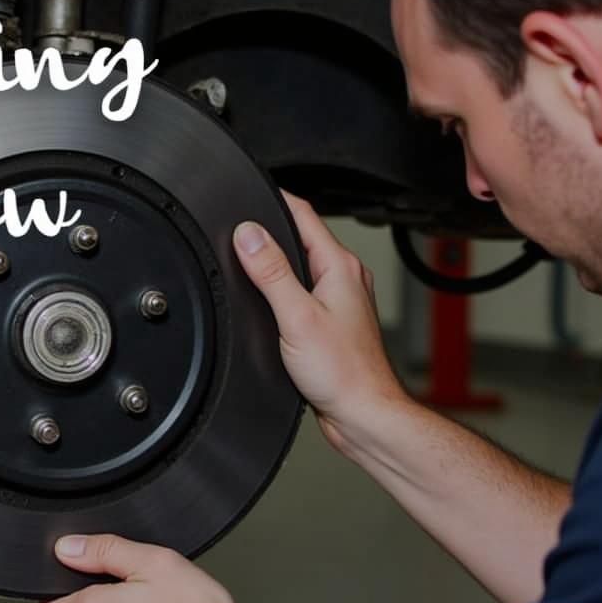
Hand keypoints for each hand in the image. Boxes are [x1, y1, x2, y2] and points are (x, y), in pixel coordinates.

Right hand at [233, 190, 408, 455]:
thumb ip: (271, 272)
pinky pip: (303, 291)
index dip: (273, 199)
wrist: (361, 413)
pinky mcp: (331, 322)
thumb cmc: (342, 372)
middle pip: (301, 238)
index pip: (302, 214)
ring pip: (302, 265)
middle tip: (240, 223)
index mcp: (339, 267)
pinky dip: (283, 288)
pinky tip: (269, 300)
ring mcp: (339, 300)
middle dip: (270, 228)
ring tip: (250, 256)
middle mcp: (343, 278)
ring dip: (277, 260)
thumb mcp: (296, 316)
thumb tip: (248, 235)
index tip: (249, 190)